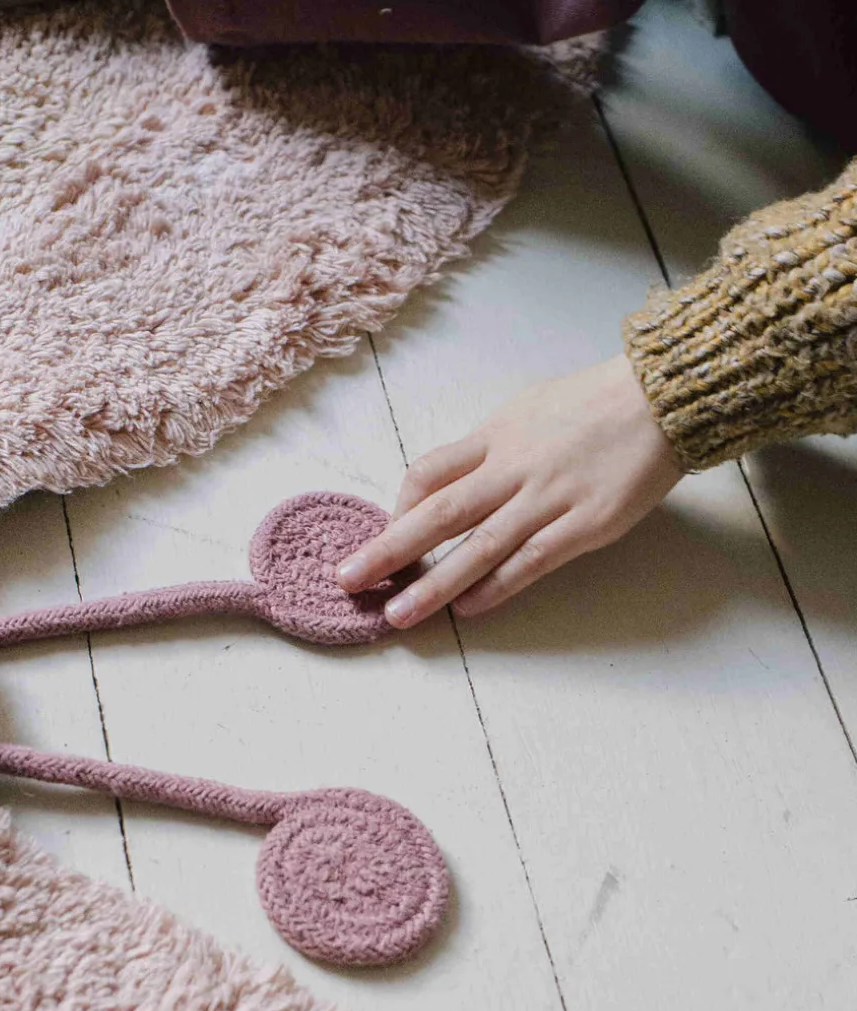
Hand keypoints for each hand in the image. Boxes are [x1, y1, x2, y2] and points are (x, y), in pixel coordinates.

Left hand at [337, 354, 683, 625]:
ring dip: (433, 583)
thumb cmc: (594, 403)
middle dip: (389, 549)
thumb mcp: (527, 409)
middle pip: (438, 513)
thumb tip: (451, 480)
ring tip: (398, 614)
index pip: (429, 472)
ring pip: (478, 547)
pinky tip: (467, 608)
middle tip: (349, 580)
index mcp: (495, 437)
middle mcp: (514, 468)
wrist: (662, 397)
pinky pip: (531, 561)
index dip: (399, 505)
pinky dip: (496, 586)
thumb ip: (490, 447)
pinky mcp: (586, 524)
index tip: (385, 530)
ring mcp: (549, 498)